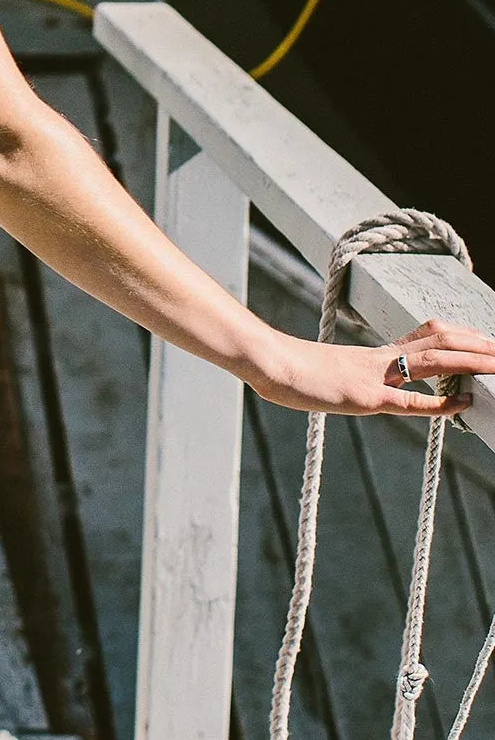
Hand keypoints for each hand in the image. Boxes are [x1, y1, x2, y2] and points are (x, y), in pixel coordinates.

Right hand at [252, 319, 494, 416]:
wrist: (266, 362)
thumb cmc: (286, 366)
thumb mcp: (323, 367)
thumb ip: (343, 373)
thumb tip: (341, 379)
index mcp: (373, 354)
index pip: (427, 337)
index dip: (460, 337)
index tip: (483, 340)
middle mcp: (381, 359)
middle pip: (441, 342)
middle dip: (479, 346)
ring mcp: (375, 376)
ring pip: (436, 361)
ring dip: (474, 362)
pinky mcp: (366, 397)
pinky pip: (412, 400)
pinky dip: (443, 402)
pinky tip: (463, 402)